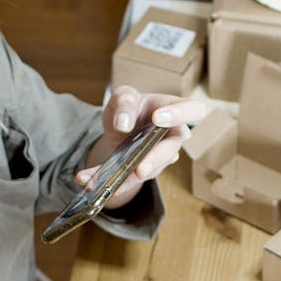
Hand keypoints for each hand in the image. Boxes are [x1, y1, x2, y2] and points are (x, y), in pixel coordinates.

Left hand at [77, 85, 206, 209]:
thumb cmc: (129, 107)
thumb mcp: (122, 97)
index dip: (180, 115)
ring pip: (151, 171)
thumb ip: (124, 102)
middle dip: (154, 160)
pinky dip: (108, 183)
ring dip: (127, 179)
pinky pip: (130, 181)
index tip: (158, 118)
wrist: (119, 127)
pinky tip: (88, 181)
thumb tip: (124, 123)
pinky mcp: (145, 172)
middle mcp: (172, 136)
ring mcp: (161, 157)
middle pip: (171, 149)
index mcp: (173, 108)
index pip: (193, 110)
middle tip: (140, 168)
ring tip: (105, 182)